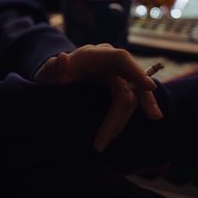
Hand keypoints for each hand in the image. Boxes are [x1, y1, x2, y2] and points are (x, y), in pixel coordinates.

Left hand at [34, 44, 162, 151]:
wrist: (59, 77)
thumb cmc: (53, 75)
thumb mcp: (47, 74)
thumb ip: (52, 68)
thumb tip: (63, 58)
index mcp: (95, 55)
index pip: (121, 58)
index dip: (136, 71)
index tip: (149, 87)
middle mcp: (111, 63)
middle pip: (133, 81)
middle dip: (141, 103)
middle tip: (149, 121)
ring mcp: (117, 74)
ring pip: (134, 94)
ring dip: (126, 117)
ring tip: (103, 142)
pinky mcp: (120, 85)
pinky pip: (131, 99)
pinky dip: (130, 114)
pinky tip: (126, 127)